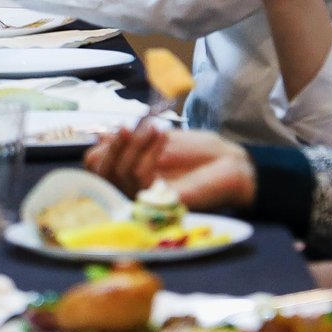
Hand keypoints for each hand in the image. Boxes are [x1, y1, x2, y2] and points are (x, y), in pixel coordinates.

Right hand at [84, 122, 254, 210]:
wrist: (233, 163)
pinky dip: (148, 152)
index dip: (101, 150)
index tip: (120, 128)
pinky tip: (163, 136)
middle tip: (126, 127)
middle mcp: (134, 191)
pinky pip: (140, 178)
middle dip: (112, 148)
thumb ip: (130, 143)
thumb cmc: (199, 153)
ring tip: (154, 127)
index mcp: (131, 176)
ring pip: (119, 175)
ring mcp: (146, 199)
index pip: (98, 171)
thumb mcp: (158, 141)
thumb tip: (97, 139)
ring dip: (134, 144)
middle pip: (101, 176)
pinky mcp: (159, 203)